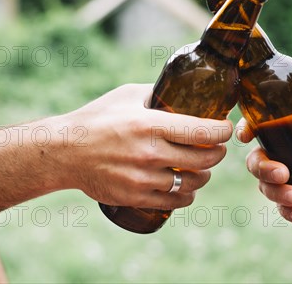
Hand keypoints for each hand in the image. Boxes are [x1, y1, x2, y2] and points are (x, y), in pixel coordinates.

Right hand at [50, 84, 231, 210]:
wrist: (64, 152)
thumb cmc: (97, 118)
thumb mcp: (127, 95)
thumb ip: (157, 94)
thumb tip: (182, 90)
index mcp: (151, 125)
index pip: (202, 132)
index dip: (222, 131)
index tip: (227, 128)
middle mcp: (150, 153)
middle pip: (204, 159)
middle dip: (218, 153)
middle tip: (217, 147)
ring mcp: (144, 178)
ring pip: (193, 182)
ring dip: (204, 174)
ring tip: (202, 167)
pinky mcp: (137, 196)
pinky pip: (175, 201)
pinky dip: (187, 194)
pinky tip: (187, 187)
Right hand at [237, 108, 291, 222]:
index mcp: (288, 132)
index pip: (258, 128)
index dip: (245, 130)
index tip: (246, 137)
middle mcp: (283, 156)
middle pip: (256, 162)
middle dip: (263, 170)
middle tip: (284, 174)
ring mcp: (289, 180)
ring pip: (266, 187)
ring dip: (276, 194)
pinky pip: (283, 209)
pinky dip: (287, 212)